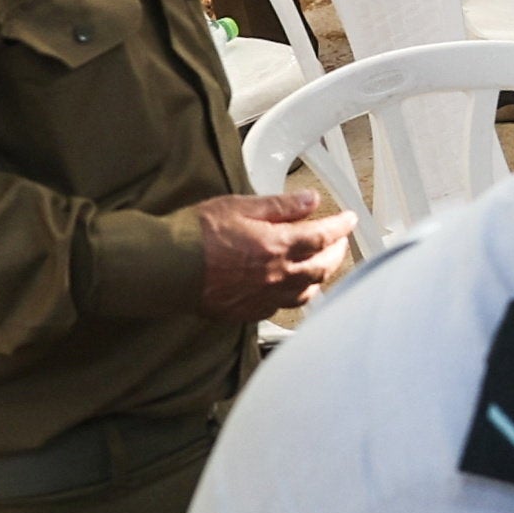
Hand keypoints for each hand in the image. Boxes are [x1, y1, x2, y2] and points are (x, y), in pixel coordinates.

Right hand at [194, 189, 356, 319]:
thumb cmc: (195, 234)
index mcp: (278, 246)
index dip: (341, 226)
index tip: (349, 219)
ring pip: (306, 292)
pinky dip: (294, 296)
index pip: (323, 236)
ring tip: (322, 266)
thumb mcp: (240, 206)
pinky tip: (291, 289)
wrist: (164, 266)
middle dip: (337, 253)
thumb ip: (281, 206)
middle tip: (341, 242)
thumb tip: (311, 200)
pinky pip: (281, 308)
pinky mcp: (246, 312)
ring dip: (320, 278)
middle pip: (322, 267)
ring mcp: (263, 298)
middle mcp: (277, 276)